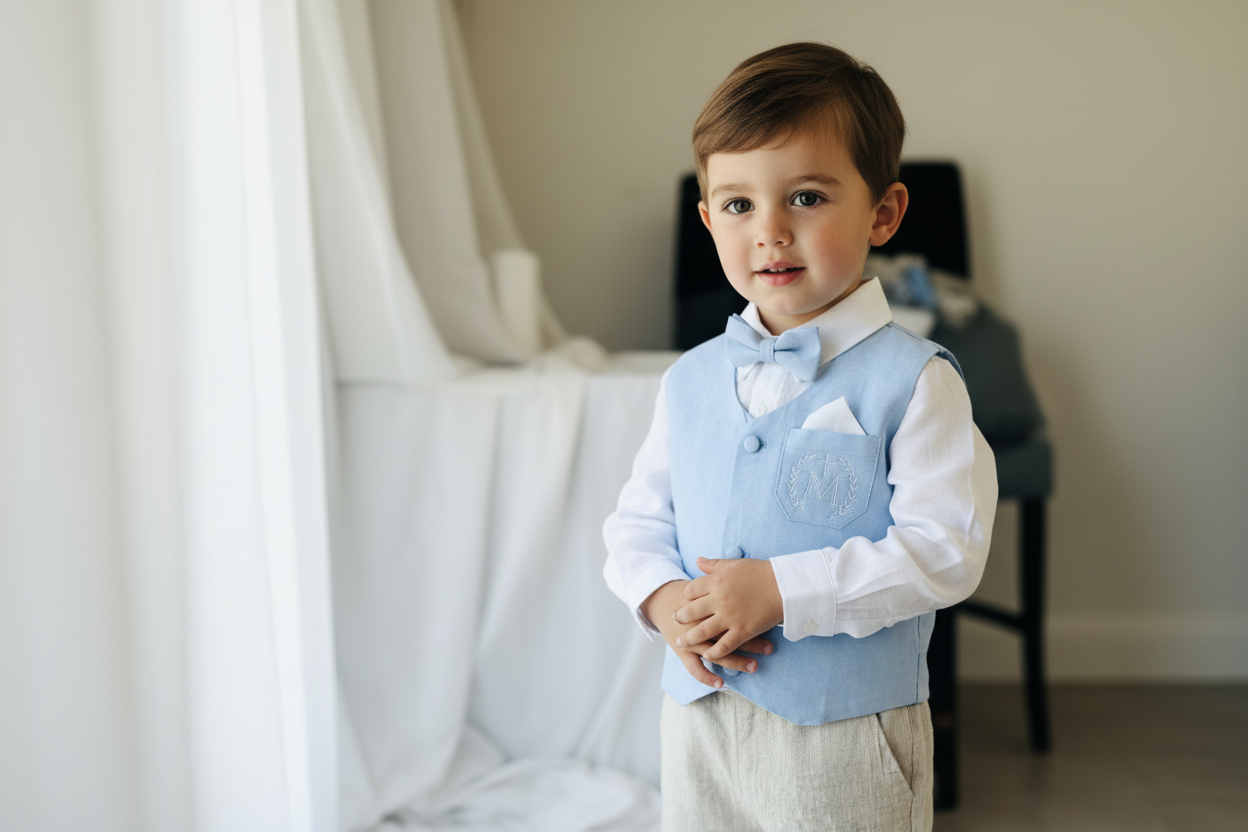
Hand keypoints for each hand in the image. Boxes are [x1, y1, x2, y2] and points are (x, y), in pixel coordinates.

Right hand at [641, 580, 772, 687]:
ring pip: (715, 652)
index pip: (734, 612)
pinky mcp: (682, 650)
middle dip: (751, 642)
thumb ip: (724, 576)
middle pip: (728, 633)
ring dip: (736, 660)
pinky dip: (706, 676)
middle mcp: (700, 623)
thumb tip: (753, 573)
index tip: (772, 623)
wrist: (661, 598)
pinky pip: (694, 667)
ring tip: (754, 666)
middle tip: (769, 649)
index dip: (754, 619)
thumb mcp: (708, 582)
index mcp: (709, 604)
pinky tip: (720, 683)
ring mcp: (691, 639)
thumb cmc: (690, 593)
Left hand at [674, 557, 783, 661]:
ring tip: (681, 642)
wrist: (786, 586)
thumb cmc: (762, 572)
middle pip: (691, 611)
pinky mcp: (742, 631)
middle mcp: (719, 600)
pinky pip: (723, 645)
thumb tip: (697, 560)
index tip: (686, 600)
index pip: (691, 590)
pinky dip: (713, 652)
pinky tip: (707, 656)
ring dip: (689, 638)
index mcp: (717, 581)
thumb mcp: (735, 564)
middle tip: (675, 621)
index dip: (687, 596)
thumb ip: (714, 565)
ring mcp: (730, 617)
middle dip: (681, 618)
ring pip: (702, 631)